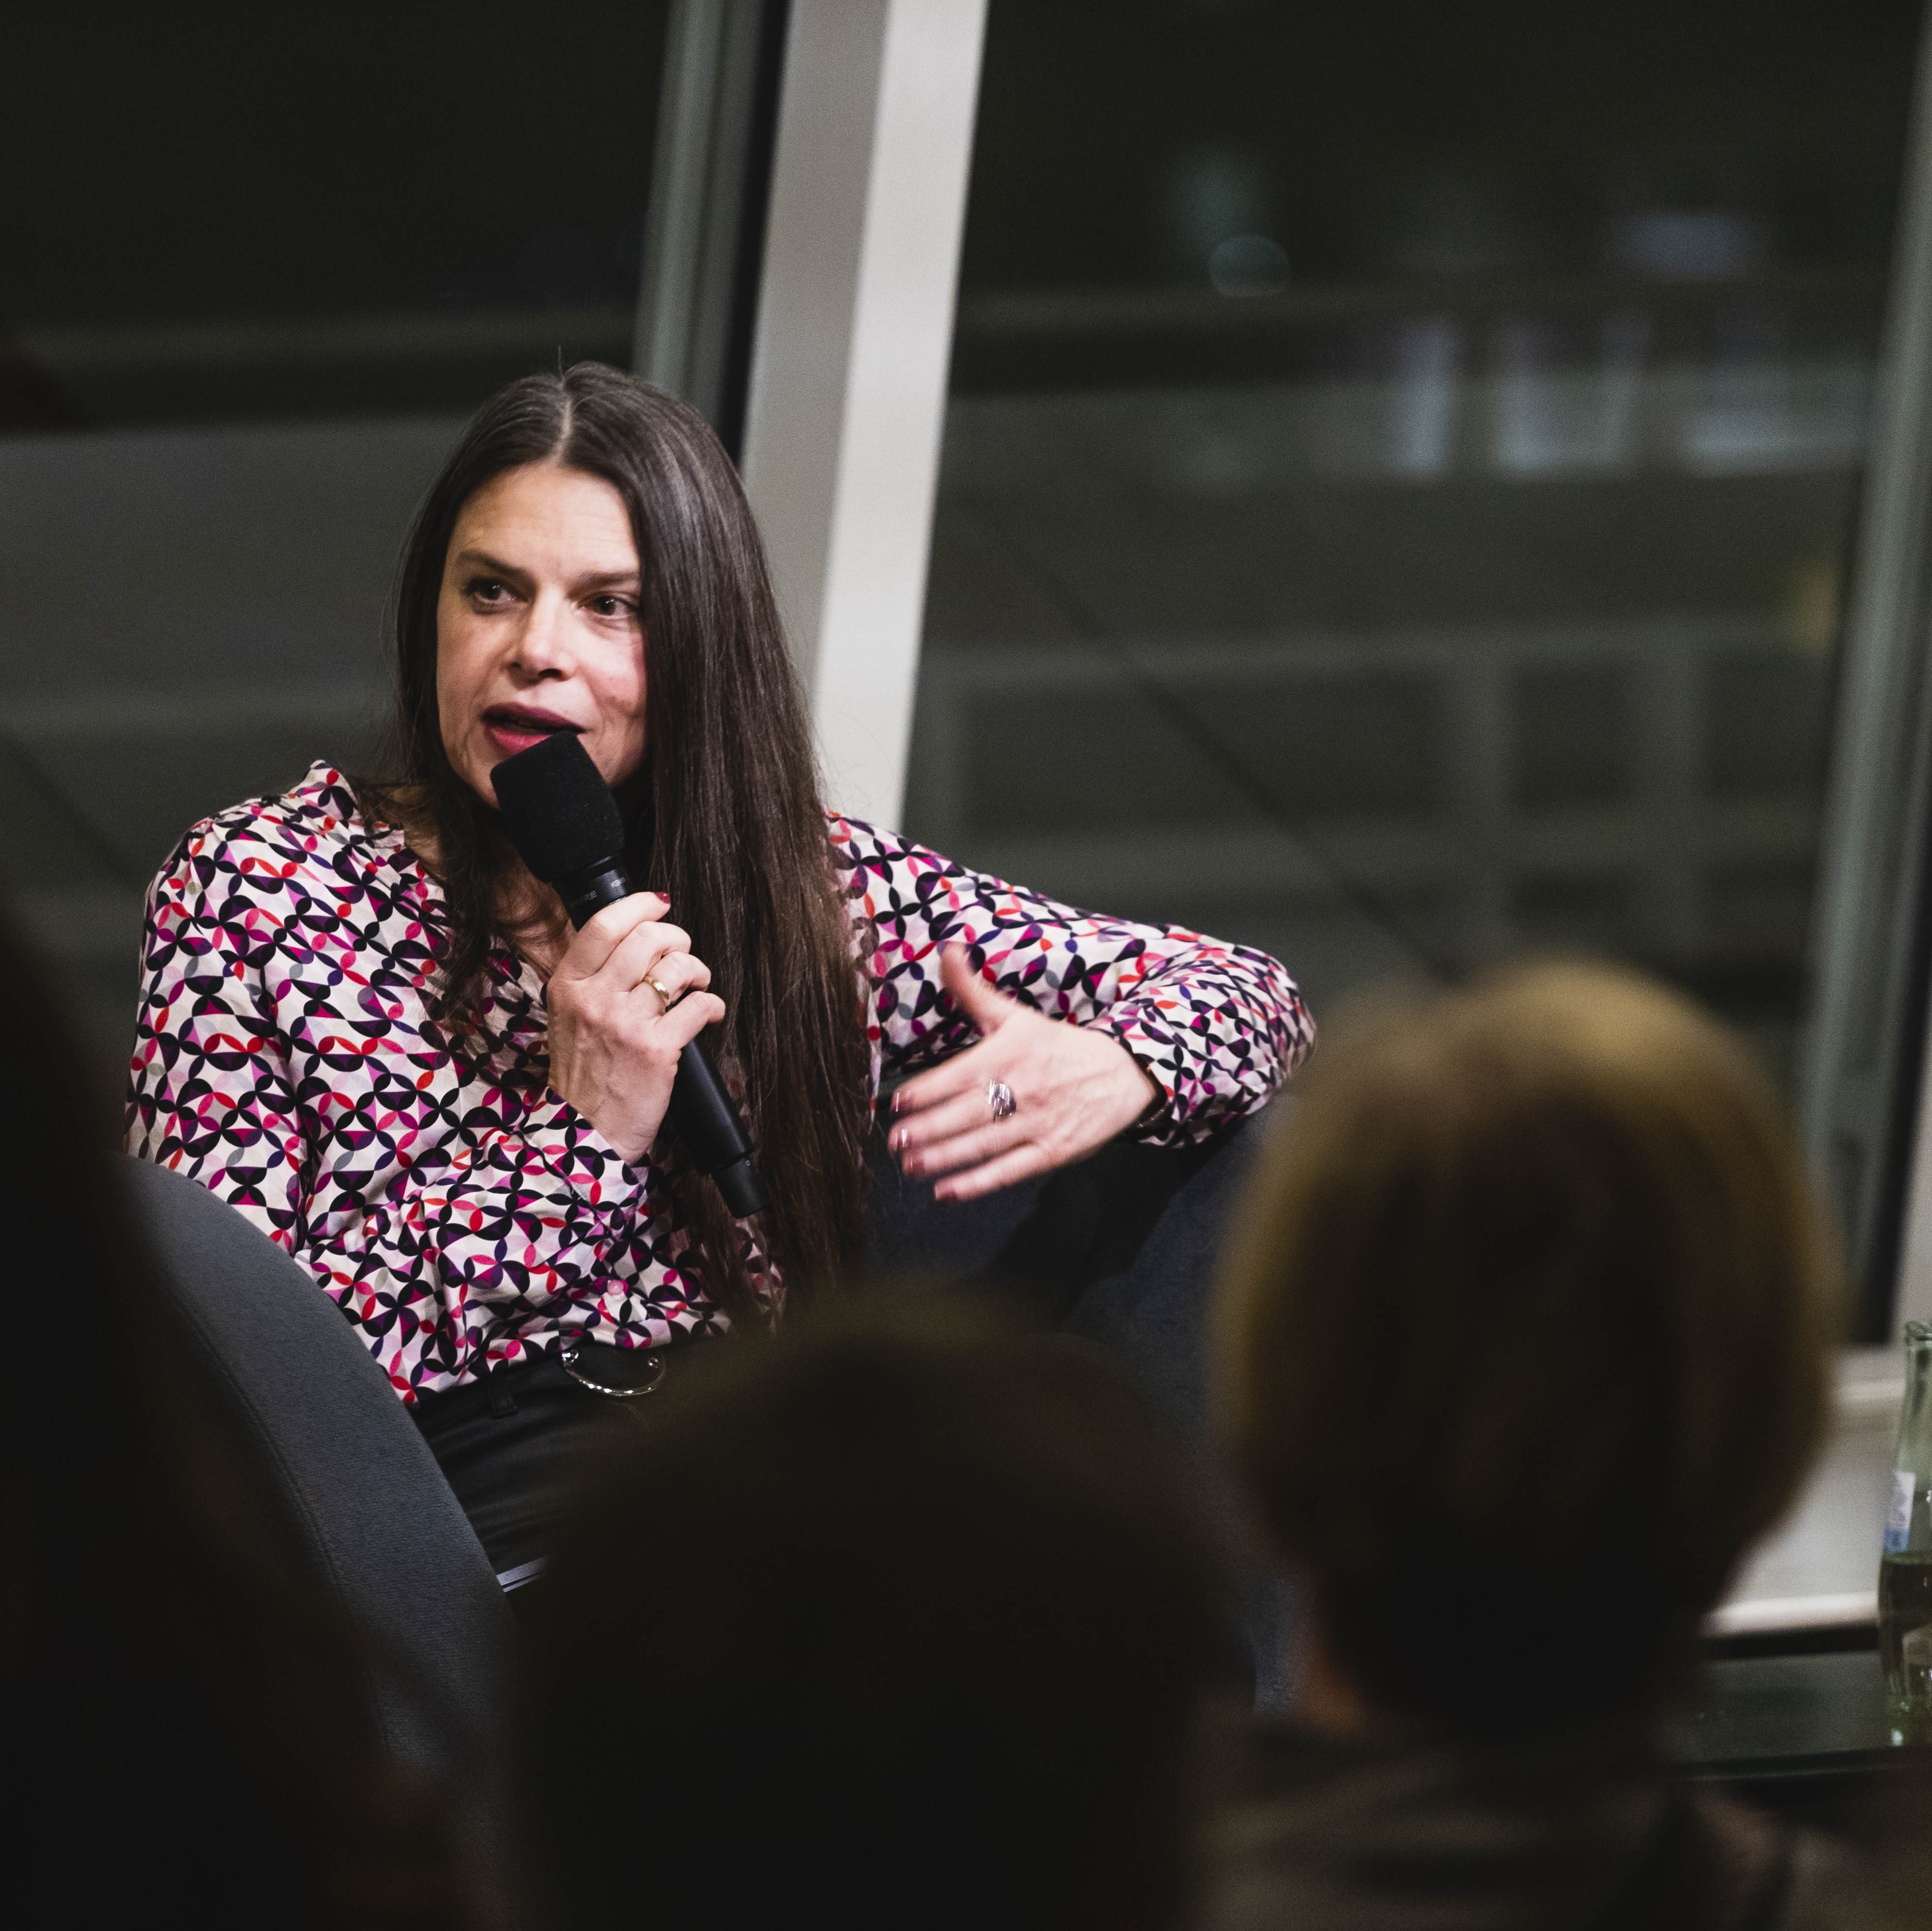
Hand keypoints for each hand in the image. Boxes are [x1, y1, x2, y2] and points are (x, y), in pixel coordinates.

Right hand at [544, 892, 726, 1164]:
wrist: (583, 1133)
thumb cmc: (583, 1075)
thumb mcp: (568, 1017)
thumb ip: (594, 979)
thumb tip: (635, 940)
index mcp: (568, 986)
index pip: (605, 925)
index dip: (640, 905)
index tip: (659, 904)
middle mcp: (594, 999)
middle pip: (648, 938)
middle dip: (677, 939)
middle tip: (682, 955)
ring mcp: (625, 1023)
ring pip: (678, 967)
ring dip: (697, 971)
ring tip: (695, 986)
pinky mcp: (657, 1049)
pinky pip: (700, 1006)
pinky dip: (713, 1005)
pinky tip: (709, 1014)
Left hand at [889, 943, 1161, 1201]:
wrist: (1122, 1072)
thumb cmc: (1057, 1046)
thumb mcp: (1015, 1015)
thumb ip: (972, 989)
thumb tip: (946, 948)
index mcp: (1009, 1053)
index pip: (960, 1074)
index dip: (928, 1089)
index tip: (898, 1101)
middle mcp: (1022, 1089)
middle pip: (969, 1112)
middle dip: (930, 1128)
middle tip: (895, 1141)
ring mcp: (1038, 1123)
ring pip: (985, 1143)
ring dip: (945, 1157)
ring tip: (910, 1166)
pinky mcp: (1052, 1152)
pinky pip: (1009, 1170)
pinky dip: (977, 1184)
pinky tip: (946, 1192)